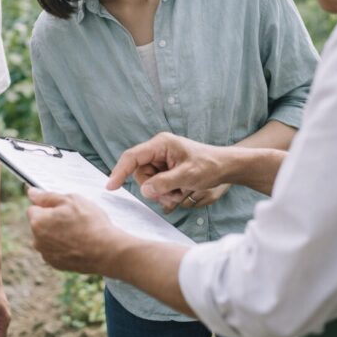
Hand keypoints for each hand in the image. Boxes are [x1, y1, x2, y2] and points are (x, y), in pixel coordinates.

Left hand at [27, 188, 124, 273]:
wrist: (106, 251)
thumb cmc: (90, 224)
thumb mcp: (71, 200)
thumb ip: (47, 196)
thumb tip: (32, 193)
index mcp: (38, 222)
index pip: (33, 208)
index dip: (48, 205)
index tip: (61, 207)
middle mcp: (37, 240)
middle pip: (39, 224)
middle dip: (51, 220)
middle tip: (72, 218)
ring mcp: (46, 254)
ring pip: (47, 238)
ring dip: (56, 233)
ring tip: (77, 232)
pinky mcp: (56, 264)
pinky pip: (55, 250)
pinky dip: (63, 246)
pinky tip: (78, 243)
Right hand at [107, 133, 231, 207]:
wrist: (226, 167)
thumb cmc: (210, 166)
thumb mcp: (187, 176)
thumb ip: (164, 183)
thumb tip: (144, 190)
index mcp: (160, 144)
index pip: (132, 157)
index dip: (119, 171)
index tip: (111, 187)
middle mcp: (158, 150)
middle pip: (140, 174)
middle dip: (154, 188)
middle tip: (173, 193)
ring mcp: (162, 160)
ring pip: (148, 182)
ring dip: (162, 192)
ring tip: (181, 190)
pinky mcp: (166, 170)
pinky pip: (156, 185)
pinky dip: (167, 192)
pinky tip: (181, 190)